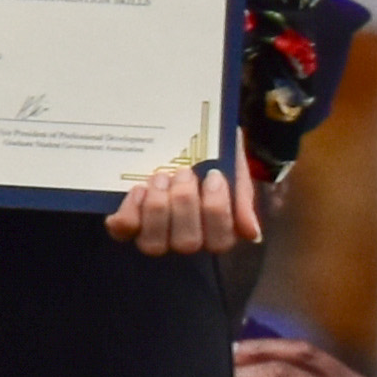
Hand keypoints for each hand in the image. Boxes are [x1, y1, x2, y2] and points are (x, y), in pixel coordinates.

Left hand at [108, 154, 262, 258]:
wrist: (188, 131)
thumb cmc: (216, 155)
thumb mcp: (235, 169)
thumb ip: (243, 198)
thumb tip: (252, 234)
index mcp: (216, 231)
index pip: (219, 241)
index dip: (216, 210)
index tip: (214, 176)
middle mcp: (186, 238)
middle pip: (186, 243)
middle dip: (185, 204)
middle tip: (184, 172)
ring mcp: (155, 234)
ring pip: (154, 244)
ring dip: (158, 208)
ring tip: (161, 176)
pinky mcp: (128, 222)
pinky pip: (124, 231)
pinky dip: (130, 211)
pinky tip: (139, 189)